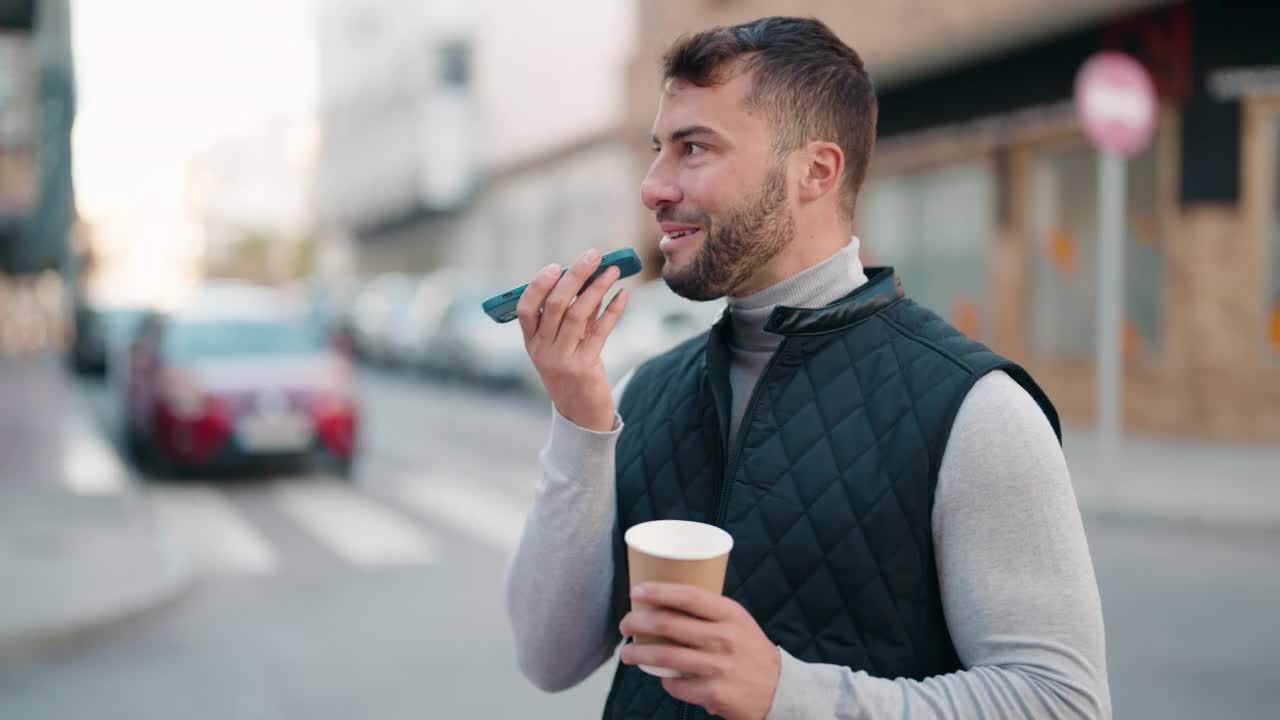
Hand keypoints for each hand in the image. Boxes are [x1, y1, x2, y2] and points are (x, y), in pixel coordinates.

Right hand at [517, 248, 628, 431]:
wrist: (581, 413)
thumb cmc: (571, 370)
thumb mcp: (563, 344)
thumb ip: (571, 315)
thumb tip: (591, 277)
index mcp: (531, 342)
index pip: (526, 309)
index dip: (538, 285)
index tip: (556, 266)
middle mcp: (542, 350)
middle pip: (556, 305)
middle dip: (575, 276)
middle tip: (593, 254)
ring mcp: (562, 360)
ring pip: (578, 314)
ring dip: (597, 287)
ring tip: (613, 269)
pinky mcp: (585, 367)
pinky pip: (600, 331)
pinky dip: (613, 309)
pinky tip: (623, 293)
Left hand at [619, 583, 780, 719]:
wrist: (780, 689)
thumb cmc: (751, 651)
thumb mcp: (738, 621)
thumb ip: (709, 611)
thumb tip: (666, 600)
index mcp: (730, 614)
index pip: (689, 596)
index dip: (658, 591)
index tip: (636, 591)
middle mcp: (724, 638)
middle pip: (668, 625)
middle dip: (638, 622)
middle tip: (625, 624)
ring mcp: (718, 666)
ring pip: (664, 656)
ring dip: (639, 654)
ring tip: (628, 654)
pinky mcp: (713, 693)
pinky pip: (676, 685)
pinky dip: (664, 681)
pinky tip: (662, 678)